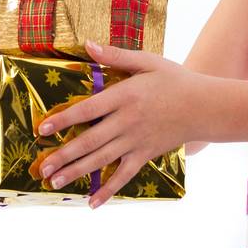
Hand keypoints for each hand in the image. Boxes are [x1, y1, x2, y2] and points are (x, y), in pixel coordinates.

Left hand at [33, 41, 201, 208]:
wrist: (206, 106)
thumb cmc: (174, 80)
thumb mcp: (147, 61)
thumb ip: (115, 55)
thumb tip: (87, 44)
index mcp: (124, 96)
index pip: (87, 110)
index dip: (63, 120)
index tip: (43, 129)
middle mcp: (127, 121)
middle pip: (90, 141)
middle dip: (63, 155)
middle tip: (42, 168)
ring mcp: (136, 141)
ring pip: (101, 160)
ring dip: (76, 172)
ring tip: (54, 181)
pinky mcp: (145, 154)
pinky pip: (124, 175)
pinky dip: (108, 190)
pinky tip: (92, 203)